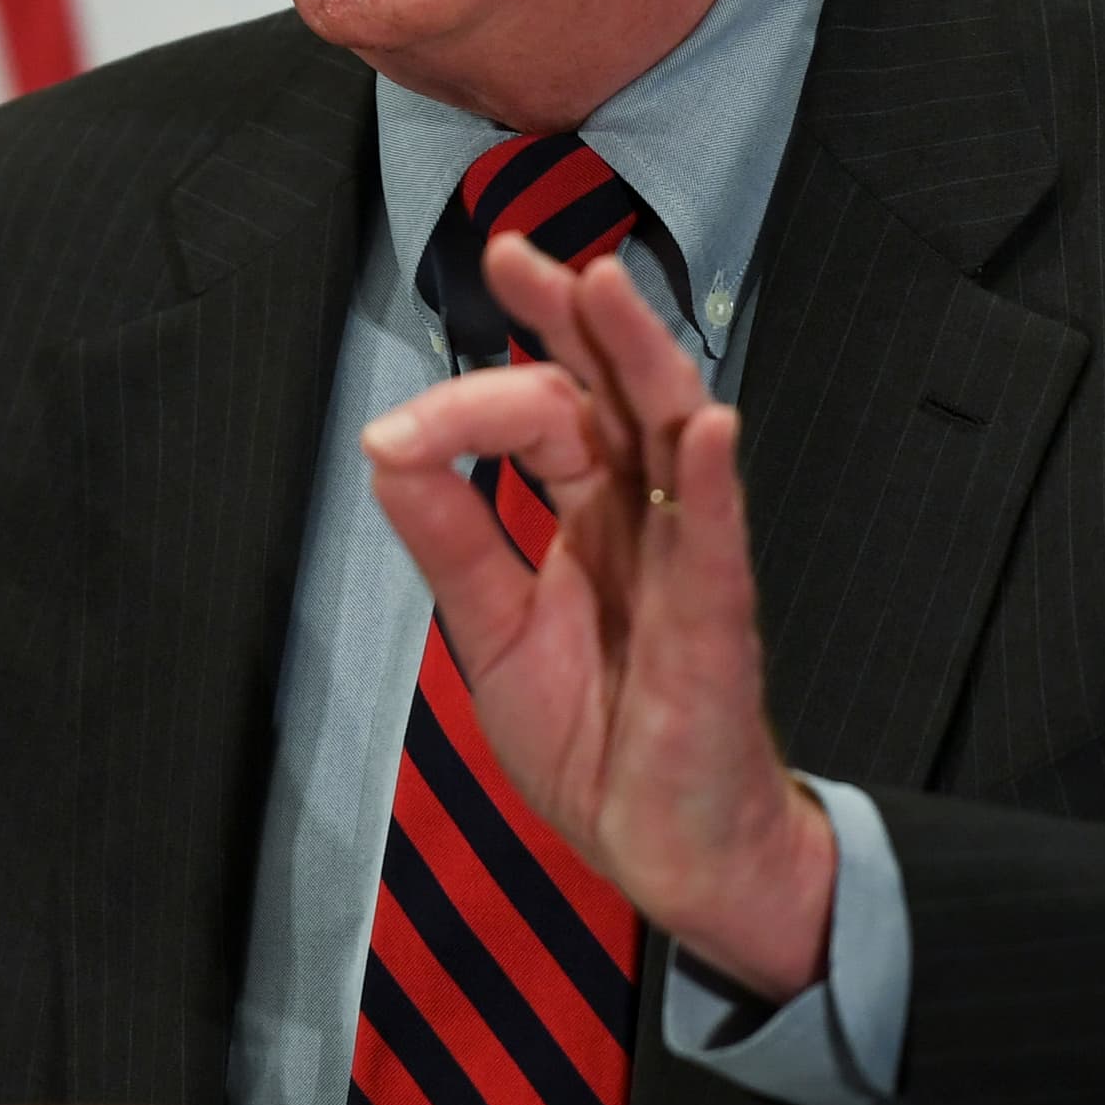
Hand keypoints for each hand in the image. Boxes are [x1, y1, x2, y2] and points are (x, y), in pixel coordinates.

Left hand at [362, 233, 837, 998]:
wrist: (668, 851)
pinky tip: (703, 426)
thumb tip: (384, 445)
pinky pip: (719, 544)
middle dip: (573, 317)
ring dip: (640, 358)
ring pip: (671, 436)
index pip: (543, 416)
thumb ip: (450, 538)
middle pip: (616, 392)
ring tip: (605, 287)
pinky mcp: (719, 627)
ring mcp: (688, 563)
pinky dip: (710, 484)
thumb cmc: (598, 740)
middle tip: (521, 253)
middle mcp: (642, 519)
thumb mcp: (493, 632)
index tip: (401, 423)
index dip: (480, 389)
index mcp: (589, 514)